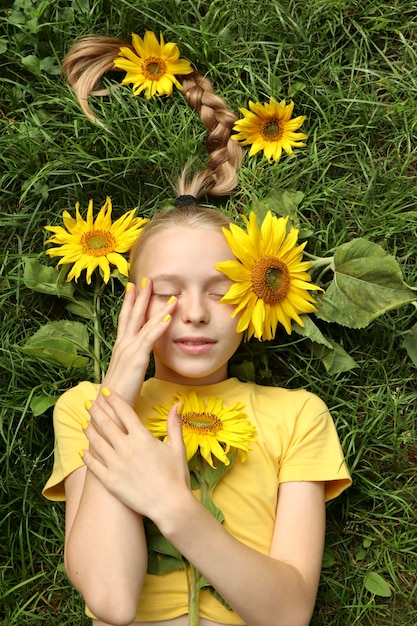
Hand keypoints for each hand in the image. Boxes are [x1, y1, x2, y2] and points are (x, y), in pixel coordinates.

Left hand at [82, 388, 190, 521]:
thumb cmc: (176, 476)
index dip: (114, 400)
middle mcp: (126, 448)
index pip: (124, 412)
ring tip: (84, 423)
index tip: (106, 392)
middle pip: (106, 424)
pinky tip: (83, 451)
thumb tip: (178, 403)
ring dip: (89, 431)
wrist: (170, 505)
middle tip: (88, 403)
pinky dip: (88, 456)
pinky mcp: (110, 481)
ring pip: (97, 443)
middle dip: (96, 411)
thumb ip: (174, 424)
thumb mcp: (177, 447)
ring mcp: (115, 464)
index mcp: (142, 437)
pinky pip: (94, 465)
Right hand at [100, 280, 176, 406]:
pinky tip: (169, 316)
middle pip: (132, 315)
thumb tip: (138, 360)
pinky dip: (159, 326)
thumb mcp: (125, 375)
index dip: (130, 303)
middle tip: (147, 279)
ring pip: (144, 324)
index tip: (134, 287)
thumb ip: (132, 365)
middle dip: (140, 296)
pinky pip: (150, 339)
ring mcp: (128, 351)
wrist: (105, 410)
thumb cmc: (116, 396)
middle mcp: (122, 346)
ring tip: (171, 295)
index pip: (125, 320)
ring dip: (158, 308)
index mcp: (120, 348)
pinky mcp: (136, 360)